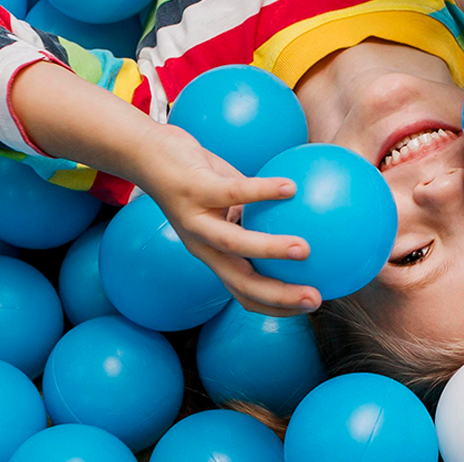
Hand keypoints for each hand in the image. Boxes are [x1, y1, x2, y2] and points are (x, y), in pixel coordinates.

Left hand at [134, 124, 321, 316]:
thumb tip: (305, 217)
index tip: (310, 308)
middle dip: (279, 296)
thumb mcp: (229, 204)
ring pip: (232, 243)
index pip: (244, 294)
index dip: (276, 308)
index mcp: (213, 254)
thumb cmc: (198, 179)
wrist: (148, 154)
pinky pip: (233, 192)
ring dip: (269, 250)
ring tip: (304, 250)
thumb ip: (257, 216)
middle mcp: (202, 246)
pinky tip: (290, 188)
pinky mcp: (194, 190)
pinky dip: (262, 192)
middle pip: (241, 283)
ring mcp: (195, 220)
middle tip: (315, 300)